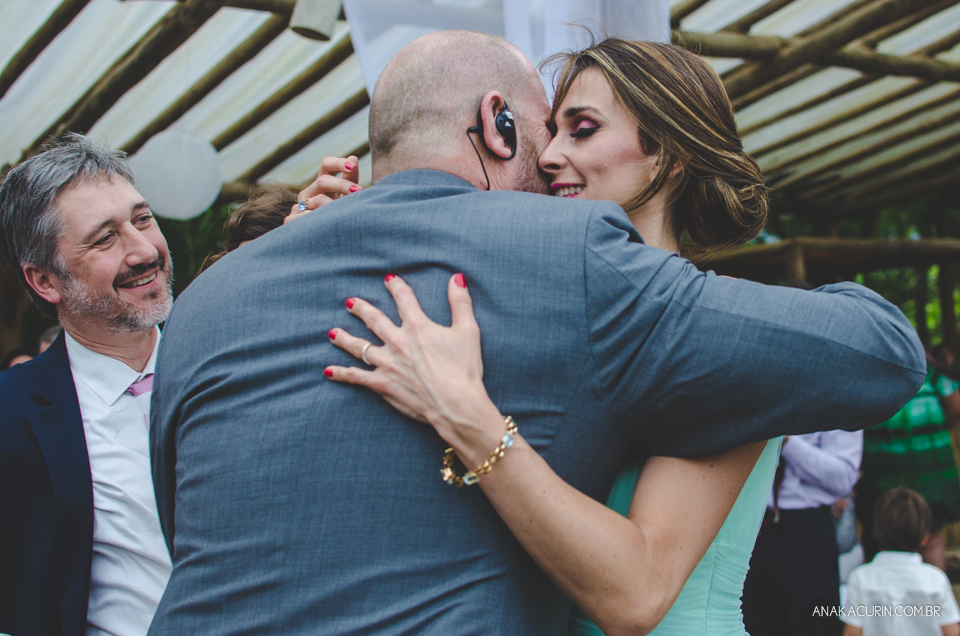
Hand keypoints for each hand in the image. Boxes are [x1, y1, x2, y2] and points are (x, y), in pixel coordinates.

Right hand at [285, 156, 360, 223]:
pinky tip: (328, 224)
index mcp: (322, 184)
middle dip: (342, 186)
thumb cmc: (337, 218)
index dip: (338, 163)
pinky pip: (306, 217)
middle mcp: (308, 192)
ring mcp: (298, 207)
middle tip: (359, 192)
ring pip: (316, 200)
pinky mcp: (290, 222)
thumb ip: (349, 181)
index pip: (326, 165)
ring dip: (333, 205)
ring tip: (346, 213)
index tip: (352, 165)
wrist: (318, 246)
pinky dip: (318, 219)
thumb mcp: (346, 199)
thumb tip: (353, 157)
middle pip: (323, 181)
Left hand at [324, 274, 502, 451]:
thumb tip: (456, 278)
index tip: (388, 279)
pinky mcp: (383, 384)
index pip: (403, 299)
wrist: (456, 404)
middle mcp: (398, 342)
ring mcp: (387, 364)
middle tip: (350, 302)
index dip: (396, 286)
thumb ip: (460, 303)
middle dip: (361, 309)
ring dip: (344, 338)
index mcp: (418, 327)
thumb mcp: (468, 331)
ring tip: (332, 333)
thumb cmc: (464, 369)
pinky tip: (329, 371)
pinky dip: (342, 374)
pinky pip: (357, 377)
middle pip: (374, 319)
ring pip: (359, 347)